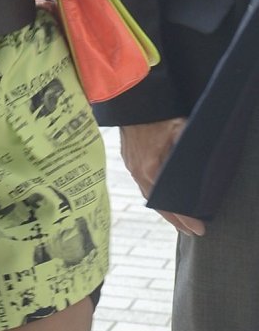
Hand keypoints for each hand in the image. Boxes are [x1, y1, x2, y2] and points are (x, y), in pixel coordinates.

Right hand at [119, 120, 205, 235]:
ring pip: (149, 195)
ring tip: (179, 220)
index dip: (185, 218)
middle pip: (158, 205)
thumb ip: (188, 148)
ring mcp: (131, 167)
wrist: (130, 98)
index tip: (198, 229)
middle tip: (191, 231)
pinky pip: (143, 184)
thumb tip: (202, 165)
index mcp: (150, 169)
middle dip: (176, 220)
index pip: (170, 203)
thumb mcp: (179, 128)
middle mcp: (139, 172)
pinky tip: (162, 196)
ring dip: (164, 209)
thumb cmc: (156, 114)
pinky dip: (154, 194)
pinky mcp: (128, 160)